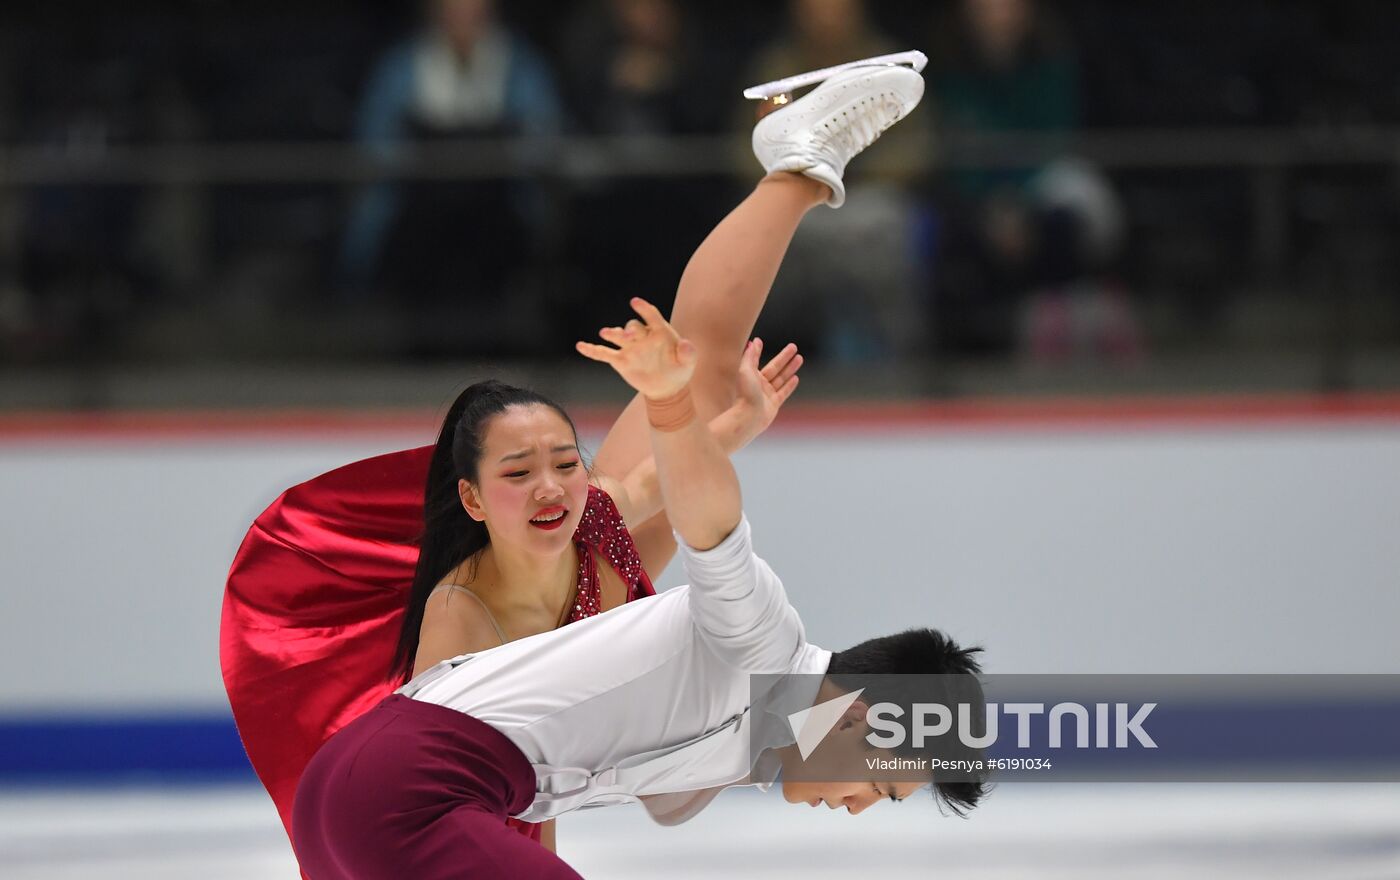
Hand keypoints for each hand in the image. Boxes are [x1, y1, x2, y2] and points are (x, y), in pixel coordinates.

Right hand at [577, 297, 696, 399]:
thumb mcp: (688, 363)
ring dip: (612, 334)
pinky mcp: (620, 360)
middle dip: (630, 330)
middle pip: (633, 327)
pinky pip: (604, 354)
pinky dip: (592, 350)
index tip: (635, 302)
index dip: (644, 309)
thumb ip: (688, 353)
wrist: (667, 388)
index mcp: (660, 332)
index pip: (652, 317)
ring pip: (618, 337)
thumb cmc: (679, 370)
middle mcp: (643, 337)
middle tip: (628, 336)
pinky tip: (580, 346)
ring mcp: (630, 348)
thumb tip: (686, 344)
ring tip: (606, 333)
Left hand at [727, 338, 802, 448]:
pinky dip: (789, 385)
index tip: (760, 341)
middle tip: (794, 346)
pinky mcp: (773, 404)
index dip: (759, 350)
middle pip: (774, 367)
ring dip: (790, 368)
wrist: (749, 417)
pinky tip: (796, 378)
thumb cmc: (745, 394)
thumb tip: (754, 341)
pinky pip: (783, 392)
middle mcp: (758, 384)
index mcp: (750, 375)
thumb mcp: (745, 370)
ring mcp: (766, 394)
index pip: (757, 359)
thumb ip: (750, 356)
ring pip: (781, 378)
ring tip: (800, 358)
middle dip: (784, 357)